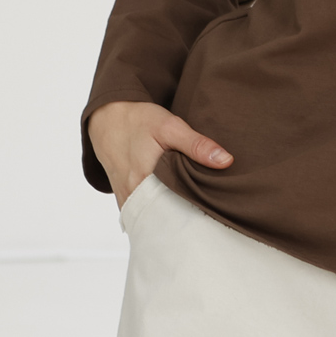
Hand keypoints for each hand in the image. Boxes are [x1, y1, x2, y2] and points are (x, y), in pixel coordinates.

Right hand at [88, 100, 231, 207]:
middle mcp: (132, 196)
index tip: (215, 211)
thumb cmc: (139, 120)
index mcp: (142, 181)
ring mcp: (126, 199)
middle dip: (186, 218)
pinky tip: (176, 207)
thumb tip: (226, 161)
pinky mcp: (125, 198)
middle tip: (210, 217)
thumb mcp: (170, 126)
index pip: (175, 209)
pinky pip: (144, 212)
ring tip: (195, 215)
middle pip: (165, 217)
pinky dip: (159, 211)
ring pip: (154, 217)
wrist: (109, 118)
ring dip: (172, 215)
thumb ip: (197, 145)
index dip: (197, 212)